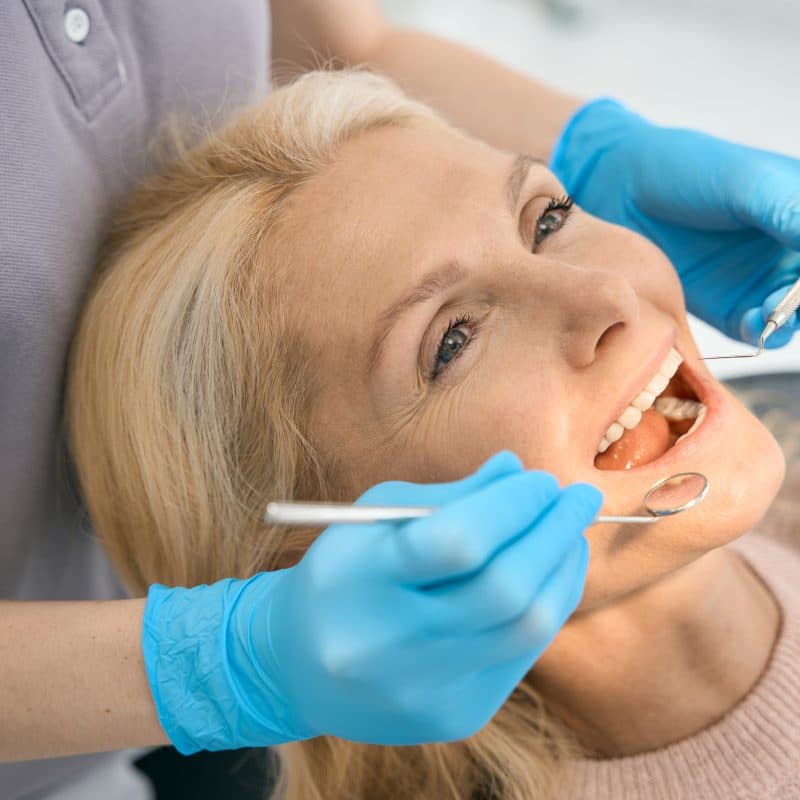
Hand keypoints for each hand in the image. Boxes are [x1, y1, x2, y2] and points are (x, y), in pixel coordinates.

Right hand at [142, 451, 601, 752]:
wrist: (298, 665)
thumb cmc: (341, 573)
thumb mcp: (375, 518)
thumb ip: (449, 496)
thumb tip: (518, 472)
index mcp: (358, 580)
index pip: (456, 541)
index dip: (513, 505)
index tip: (541, 480)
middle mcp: (388, 645)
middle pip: (503, 591)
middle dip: (554, 533)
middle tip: (578, 498)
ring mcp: (423, 691)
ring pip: (526, 628)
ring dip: (562, 569)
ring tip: (571, 533)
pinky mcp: (452, 718)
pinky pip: (520, 655)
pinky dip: (546, 606)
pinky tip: (550, 575)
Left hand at [551, 99, 799, 345]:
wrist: (623, 191)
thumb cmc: (686, 171)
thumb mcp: (745, 183)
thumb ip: (787, 210)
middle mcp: (790, 250)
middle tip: (793, 299)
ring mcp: (763, 281)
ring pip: (795, 314)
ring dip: (793, 319)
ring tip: (773, 310)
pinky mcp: (731, 308)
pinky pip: (759, 331)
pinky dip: (764, 332)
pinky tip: (753, 322)